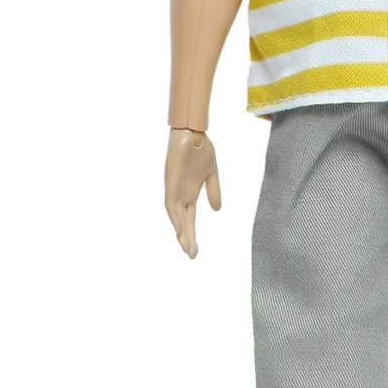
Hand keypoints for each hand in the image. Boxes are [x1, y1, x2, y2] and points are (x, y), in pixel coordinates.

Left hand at [165, 127, 220, 258]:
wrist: (194, 131)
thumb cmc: (201, 149)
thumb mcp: (212, 174)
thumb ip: (213, 191)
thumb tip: (217, 210)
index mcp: (190, 193)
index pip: (189, 219)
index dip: (192, 235)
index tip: (195, 252)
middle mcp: (180, 194)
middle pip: (182, 222)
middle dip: (186, 239)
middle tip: (192, 256)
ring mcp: (175, 187)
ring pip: (175, 215)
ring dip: (180, 231)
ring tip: (186, 246)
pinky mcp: (171, 180)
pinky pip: (171, 201)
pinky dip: (174, 215)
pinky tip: (178, 227)